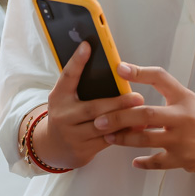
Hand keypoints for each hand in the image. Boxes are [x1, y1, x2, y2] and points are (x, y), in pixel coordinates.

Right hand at [37, 42, 144, 168]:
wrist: (53, 147)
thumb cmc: (67, 114)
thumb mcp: (66, 98)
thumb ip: (82, 84)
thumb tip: (112, 67)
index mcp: (59, 97)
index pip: (68, 76)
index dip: (77, 60)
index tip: (88, 45)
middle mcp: (63, 115)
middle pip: (93, 107)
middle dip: (117, 103)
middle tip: (137, 97)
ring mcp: (72, 135)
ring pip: (103, 126)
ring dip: (124, 119)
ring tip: (141, 112)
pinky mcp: (82, 150)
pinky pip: (107, 141)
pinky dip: (123, 134)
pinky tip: (136, 128)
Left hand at [94, 61, 194, 173]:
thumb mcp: (189, 101)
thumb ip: (166, 95)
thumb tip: (136, 87)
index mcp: (184, 98)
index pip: (160, 78)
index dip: (140, 72)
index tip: (119, 68)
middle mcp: (184, 117)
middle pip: (146, 114)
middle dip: (120, 116)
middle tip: (99, 119)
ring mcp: (183, 140)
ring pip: (146, 139)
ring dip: (124, 139)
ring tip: (108, 137)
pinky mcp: (183, 160)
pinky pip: (157, 162)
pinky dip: (144, 162)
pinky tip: (134, 161)